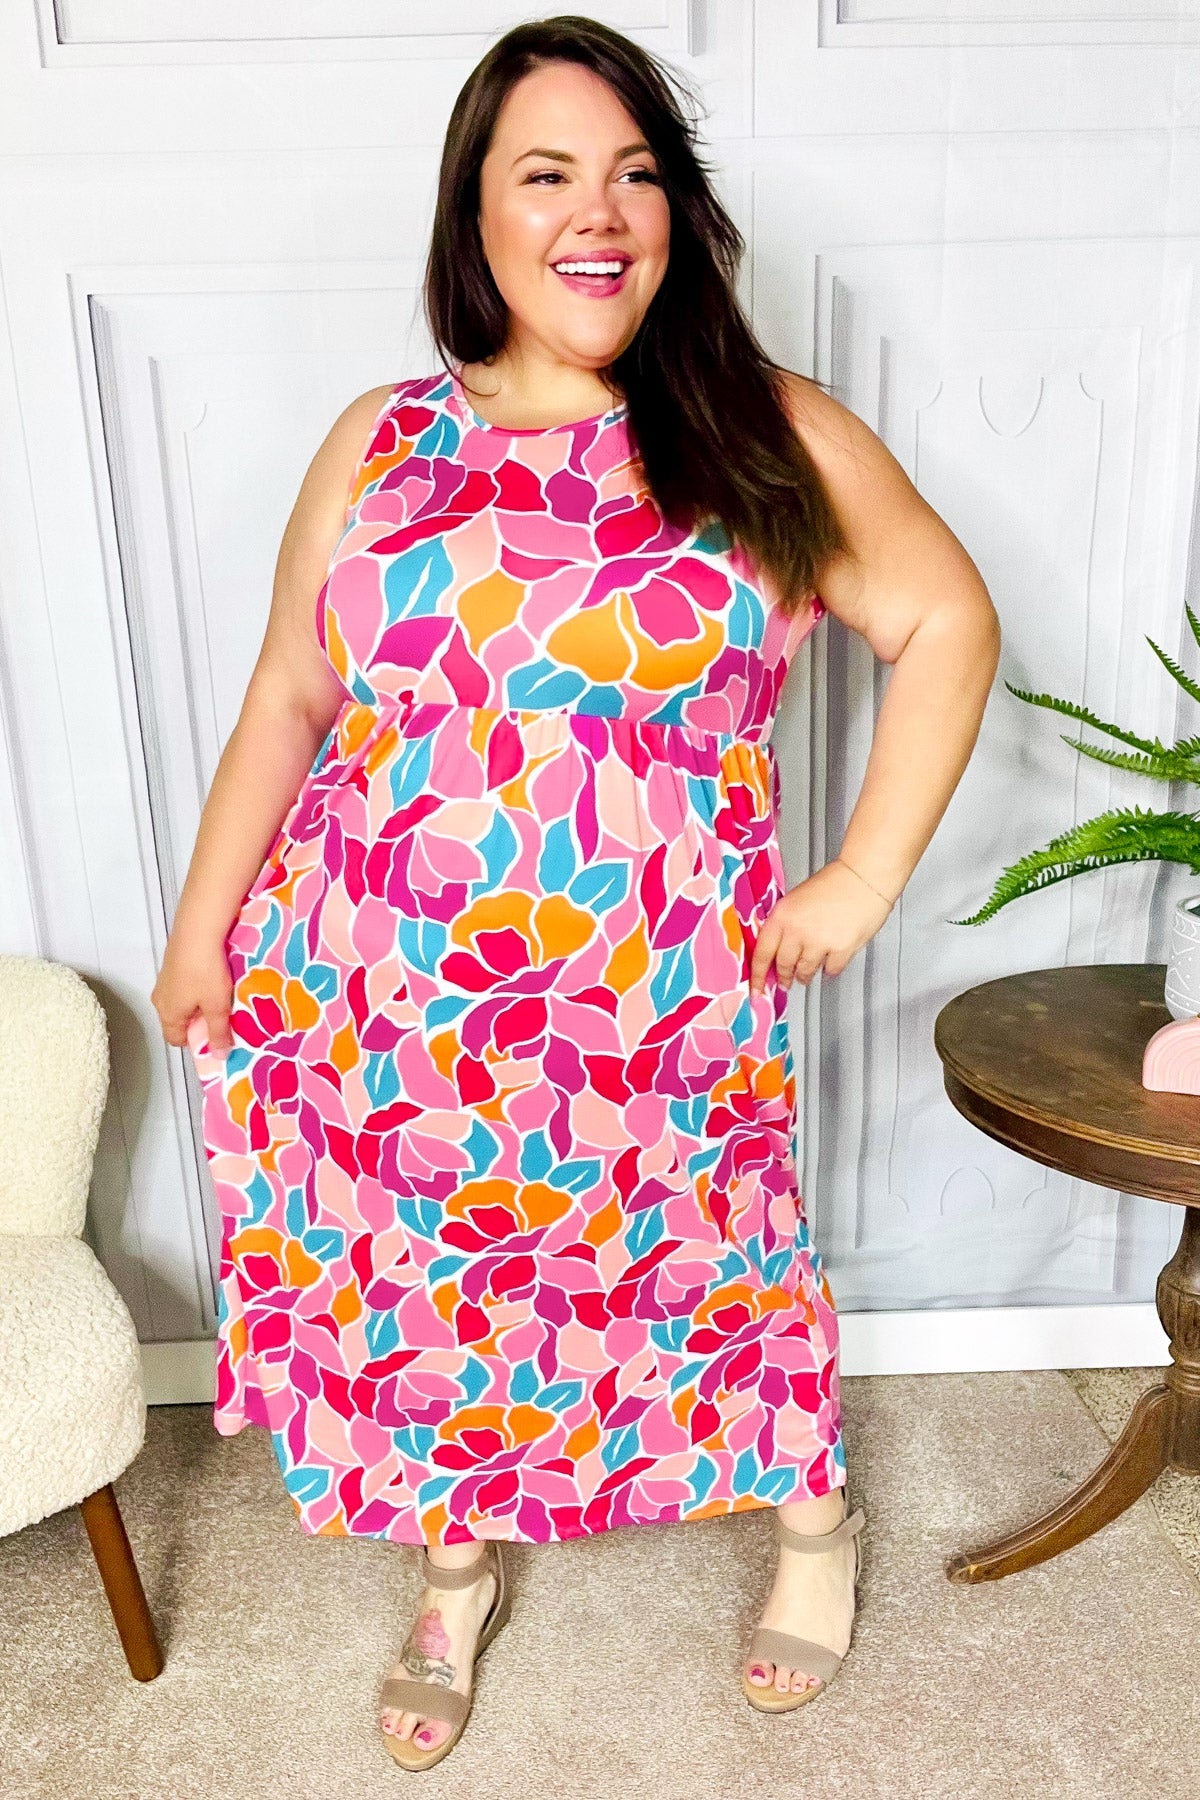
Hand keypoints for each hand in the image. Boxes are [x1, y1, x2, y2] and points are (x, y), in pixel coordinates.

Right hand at [151, 935, 234, 1058]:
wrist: (198, 928)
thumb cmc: (205, 971)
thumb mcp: (217, 1006)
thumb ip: (218, 1032)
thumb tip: (219, 1055)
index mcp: (167, 1013)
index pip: (176, 1040)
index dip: (196, 1041)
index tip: (215, 1036)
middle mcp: (160, 998)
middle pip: (178, 1020)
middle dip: (199, 1021)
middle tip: (222, 1015)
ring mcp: (164, 979)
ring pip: (182, 1001)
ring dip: (200, 1001)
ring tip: (221, 994)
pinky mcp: (172, 962)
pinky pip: (184, 983)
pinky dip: (197, 984)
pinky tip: (214, 975)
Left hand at [749, 859, 894, 994]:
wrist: (864, 876)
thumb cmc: (834, 883)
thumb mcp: (797, 900)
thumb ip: (785, 924)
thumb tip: (778, 948)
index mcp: (782, 916)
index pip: (762, 953)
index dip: (758, 976)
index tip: (757, 990)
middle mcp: (797, 931)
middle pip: (784, 965)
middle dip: (784, 977)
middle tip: (785, 982)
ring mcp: (819, 942)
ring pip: (805, 971)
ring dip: (805, 975)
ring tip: (805, 974)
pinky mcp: (841, 949)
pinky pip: (830, 970)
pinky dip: (829, 968)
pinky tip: (830, 962)